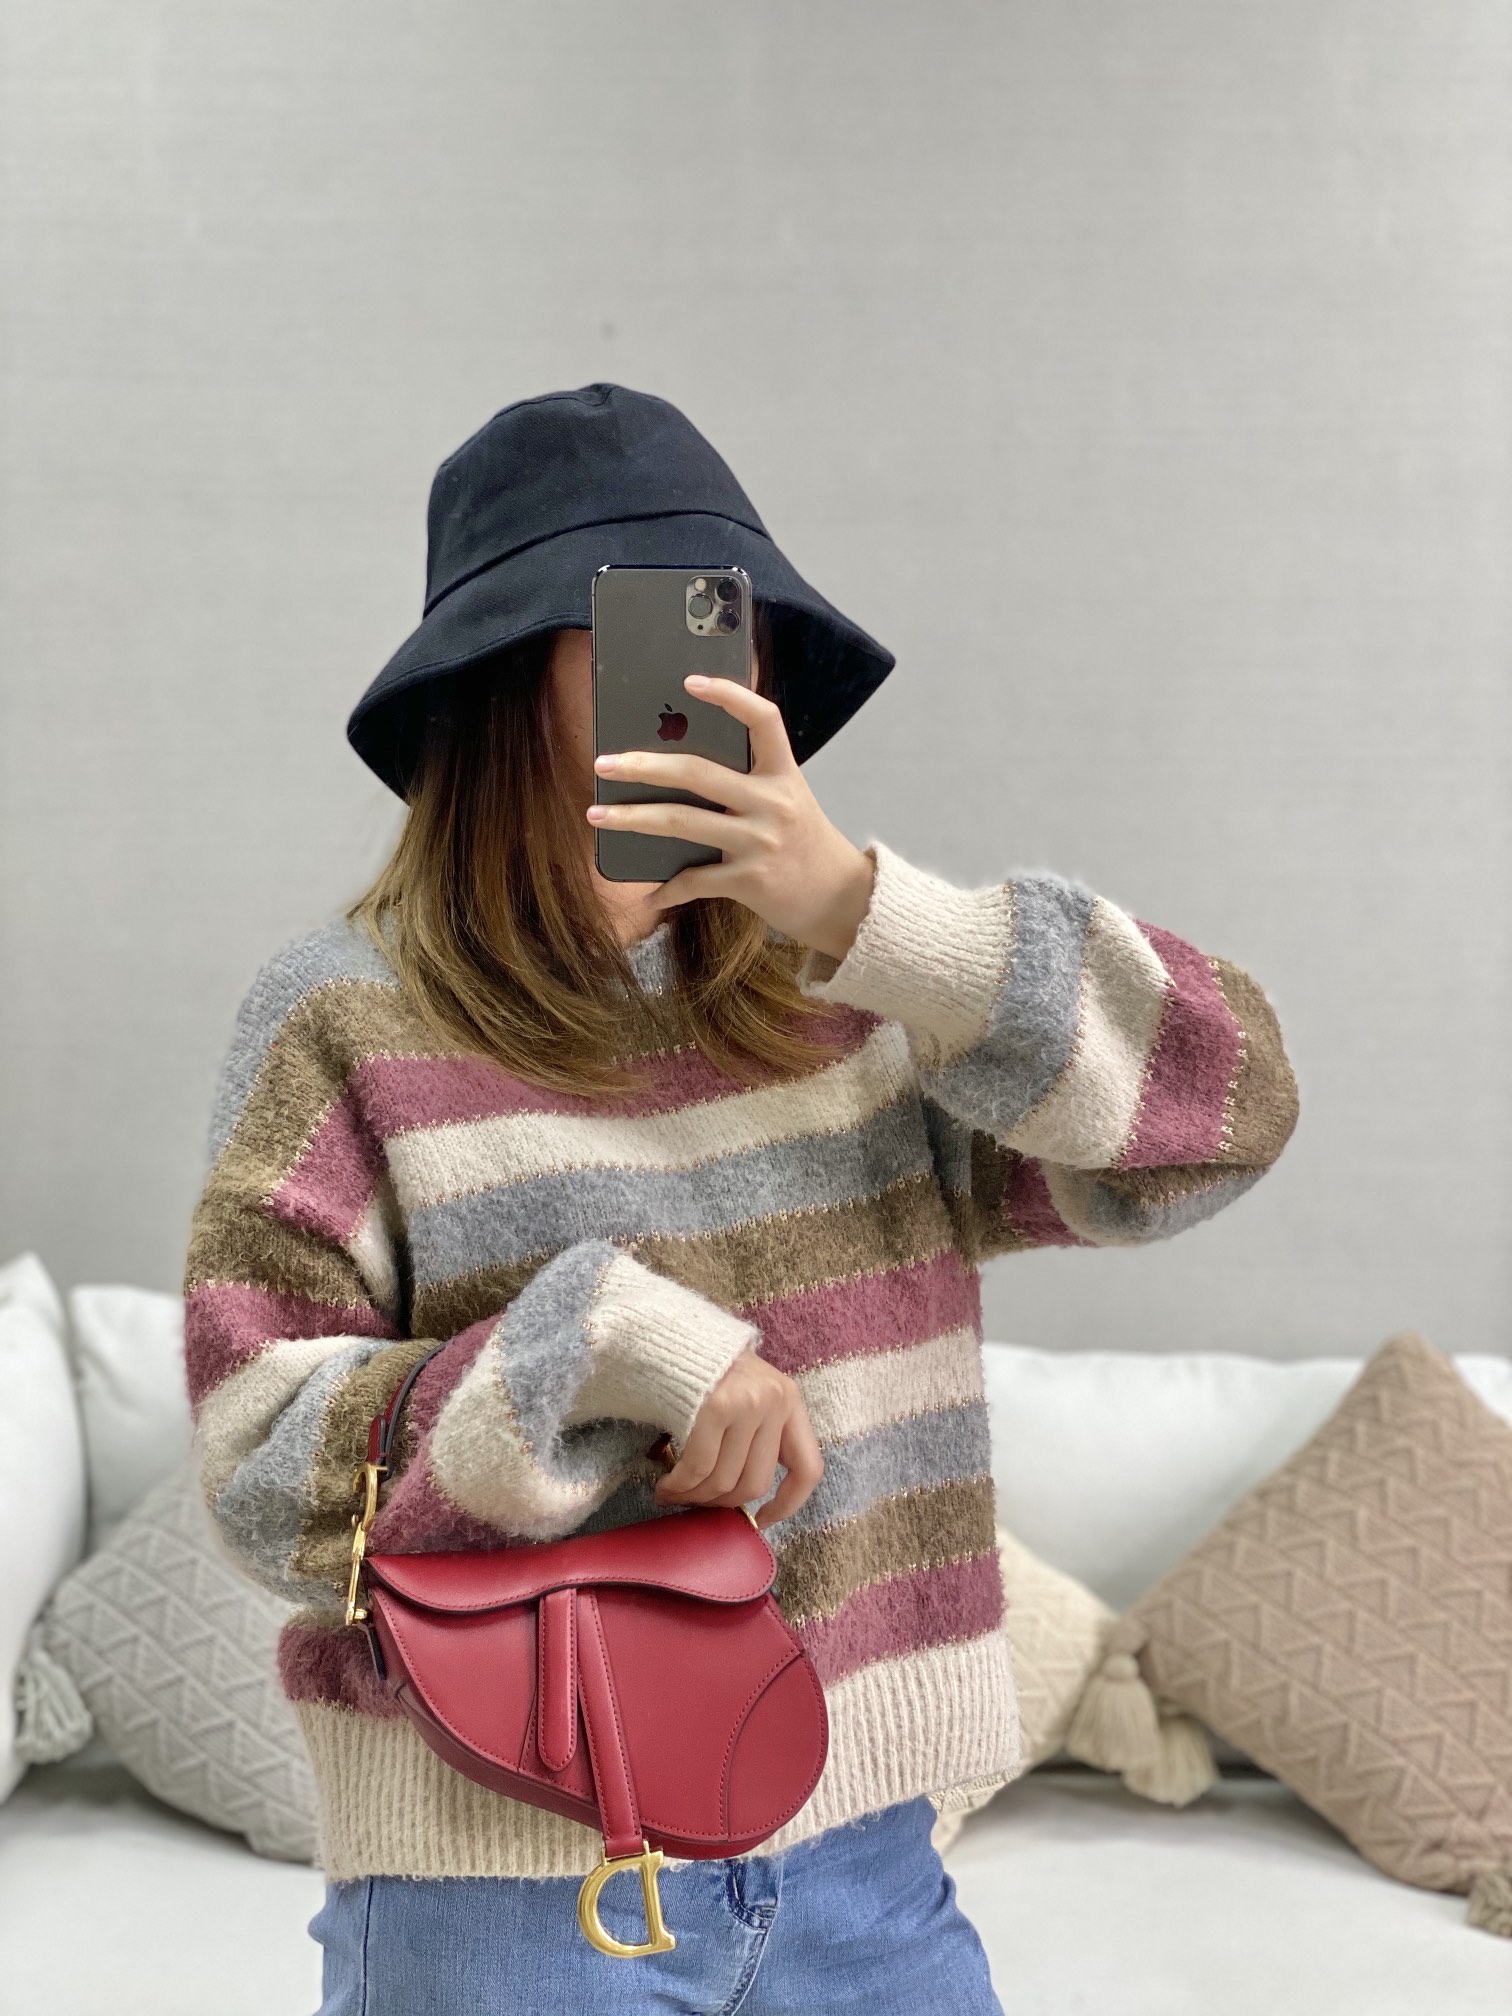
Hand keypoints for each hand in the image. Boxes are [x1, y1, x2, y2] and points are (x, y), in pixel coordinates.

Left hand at [586, 674, 875, 961]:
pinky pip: (695, 879)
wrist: (841, 900)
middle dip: (643, 765)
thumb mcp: (788, 801)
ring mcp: (761, 842)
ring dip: (632, 819)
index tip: (690, 681)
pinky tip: (648, 892)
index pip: (763, 720)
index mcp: (785, 774)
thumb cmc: (803, 844)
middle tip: (603, 763)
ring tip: (596, 815)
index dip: (729, 695)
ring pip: (682, 822)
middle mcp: (774, 802)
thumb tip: (676, 767)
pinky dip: (668, 887)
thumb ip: (748, 781)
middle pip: (698, 772)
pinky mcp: (750, 881)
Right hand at [654, 1350, 823, 1530]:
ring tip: (673, 1494)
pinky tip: (665, 1486)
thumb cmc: (707, 1371)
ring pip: (723, 1480)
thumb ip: (757, 1437)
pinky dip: (678, 1486)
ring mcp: (746, 1404)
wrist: (671, 1332)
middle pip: (755, 1483)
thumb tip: (745, 1501)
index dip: (789, 1504)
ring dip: (693, 1497)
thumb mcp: (748, 1395)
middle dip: (721, 1504)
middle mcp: (775, 1402)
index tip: (761, 1520)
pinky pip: (697, 1468)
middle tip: (696, 1503)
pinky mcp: (713, 1407)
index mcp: (789, 1401)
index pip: (808, 1468)